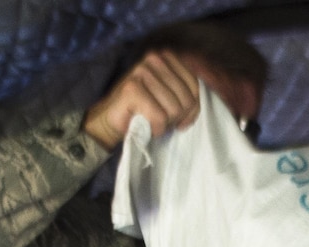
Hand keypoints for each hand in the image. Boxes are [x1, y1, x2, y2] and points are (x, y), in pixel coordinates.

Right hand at [83, 50, 201, 150]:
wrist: (110, 121)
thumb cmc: (144, 111)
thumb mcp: (170, 97)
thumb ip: (186, 93)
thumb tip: (198, 105)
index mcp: (167, 57)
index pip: (195, 86)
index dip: (191, 109)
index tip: (179, 119)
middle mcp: (154, 58)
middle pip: (186, 100)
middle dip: (176, 118)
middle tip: (161, 120)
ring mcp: (142, 71)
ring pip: (174, 109)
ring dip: (165, 124)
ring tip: (152, 121)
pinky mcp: (132, 88)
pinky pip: (160, 118)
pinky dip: (155, 129)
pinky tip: (145, 125)